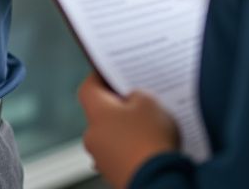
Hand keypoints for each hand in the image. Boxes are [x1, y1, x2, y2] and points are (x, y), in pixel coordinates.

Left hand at [78, 73, 180, 188]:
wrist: (159, 183)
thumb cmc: (151, 141)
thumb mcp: (149, 103)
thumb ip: (137, 94)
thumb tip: (132, 99)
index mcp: (96, 114)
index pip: (89, 88)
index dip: (101, 77)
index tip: (113, 71)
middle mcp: (93, 137)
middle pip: (102, 113)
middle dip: (119, 105)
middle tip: (139, 98)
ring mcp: (102, 159)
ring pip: (112, 134)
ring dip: (127, 129)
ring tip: (151, 125)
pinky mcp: (115, 175)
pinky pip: (121, 153)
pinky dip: (132, 148)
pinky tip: (151, 145)